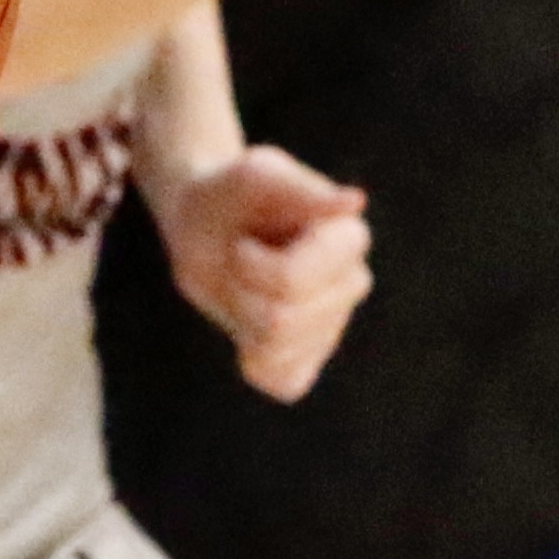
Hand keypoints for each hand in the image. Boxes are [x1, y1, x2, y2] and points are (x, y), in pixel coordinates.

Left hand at [156, 144, 369, 401]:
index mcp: (348, 238)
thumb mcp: (254, 176)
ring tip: (245, 285)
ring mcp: (334, 324)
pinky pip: (284, 382)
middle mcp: (352, 282)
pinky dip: (254, 360)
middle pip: (282, 321)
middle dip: (242, 291)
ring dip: (242, 317)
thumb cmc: (230, 194)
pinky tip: (251, 327)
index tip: (243, 241)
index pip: (293, 282)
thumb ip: (301, 189)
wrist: (205, 223)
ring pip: (277, 350)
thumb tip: (354, 202)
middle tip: (239, 262)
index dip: (250, 265)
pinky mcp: (310, 357)